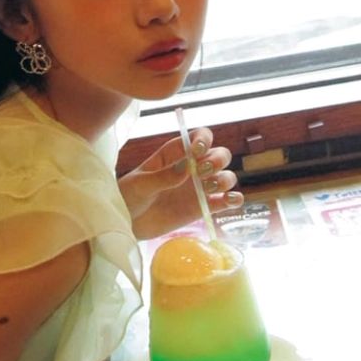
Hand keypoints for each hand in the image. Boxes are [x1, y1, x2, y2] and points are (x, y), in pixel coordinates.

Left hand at [118, 127, 242, 238]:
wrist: (127, 223)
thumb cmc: (129, 197)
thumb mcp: (140, 185)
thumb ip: (162, 177)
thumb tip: (187, 167)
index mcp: (175, 153)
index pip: (199, 137)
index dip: (203, 139)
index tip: (197, 152)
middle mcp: (192, 167)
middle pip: (219, 154)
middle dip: (217, 160)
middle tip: (203, 173)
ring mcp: (199, 188)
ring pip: (226, 176)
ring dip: (225, 179)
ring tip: (209, 189)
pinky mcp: (203, 207)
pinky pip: (225, 201)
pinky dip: (233, 200)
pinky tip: (229, 201)